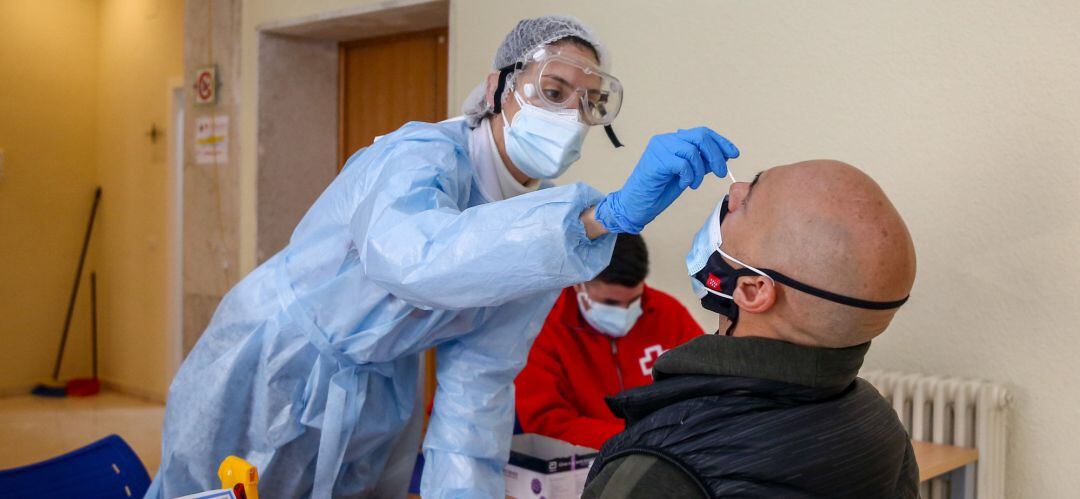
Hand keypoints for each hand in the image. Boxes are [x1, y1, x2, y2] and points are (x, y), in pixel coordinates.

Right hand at [595, 127, 738, 233]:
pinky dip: (688, 175)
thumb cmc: (658, 191)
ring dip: (699, 170)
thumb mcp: (687, 174)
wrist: (635, 205)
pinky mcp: (655, 161)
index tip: (734, 153)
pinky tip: (683, 184)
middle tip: (720, 172)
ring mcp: (659, 149)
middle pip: (700, 137)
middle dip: (715, 154)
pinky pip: (682, 164)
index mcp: (673, 141)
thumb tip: (722, 156)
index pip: (702, 133)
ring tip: (694, 183)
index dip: (721, 142)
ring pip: (692, 150)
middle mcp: (665, 140)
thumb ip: (701, 163)